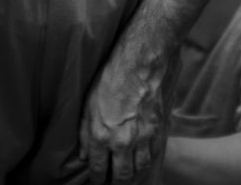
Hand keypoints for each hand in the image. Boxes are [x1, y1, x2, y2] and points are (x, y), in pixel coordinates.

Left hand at [80, 53, 172, 181]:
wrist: (139, 66)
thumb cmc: (110, 81)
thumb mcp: (88, 105)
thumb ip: (84, 133)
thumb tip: (84, 155)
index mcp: (101, 136)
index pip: (98, 169)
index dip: (97, 180)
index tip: (97, 182)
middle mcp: (122, 142)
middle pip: (121, 176)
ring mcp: (142, 138)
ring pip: (139, 170)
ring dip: (133, 178)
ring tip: (128, 180)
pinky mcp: (157, 131)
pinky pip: (153, 156)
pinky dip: (147, 163)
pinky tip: (142, 164)